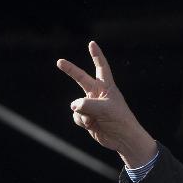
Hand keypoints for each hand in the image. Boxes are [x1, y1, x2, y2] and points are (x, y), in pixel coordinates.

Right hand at [57, 41, 157, 167]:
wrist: (123, 139)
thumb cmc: (120, 120)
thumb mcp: (105, 109)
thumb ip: (86, 104)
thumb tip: (74, 106)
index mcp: (107, 88)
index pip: (101, 68)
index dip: (96, 56)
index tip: (92, 44)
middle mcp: (98, 94)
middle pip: (81, 79)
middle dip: (70, 70)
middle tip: (59, 61)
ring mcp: (91, 106)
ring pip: (76, 104)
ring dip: (83, 113)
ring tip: (94, 120)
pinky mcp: (87, 118)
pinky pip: (76, 116)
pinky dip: (82, 121)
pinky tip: (91, 125)